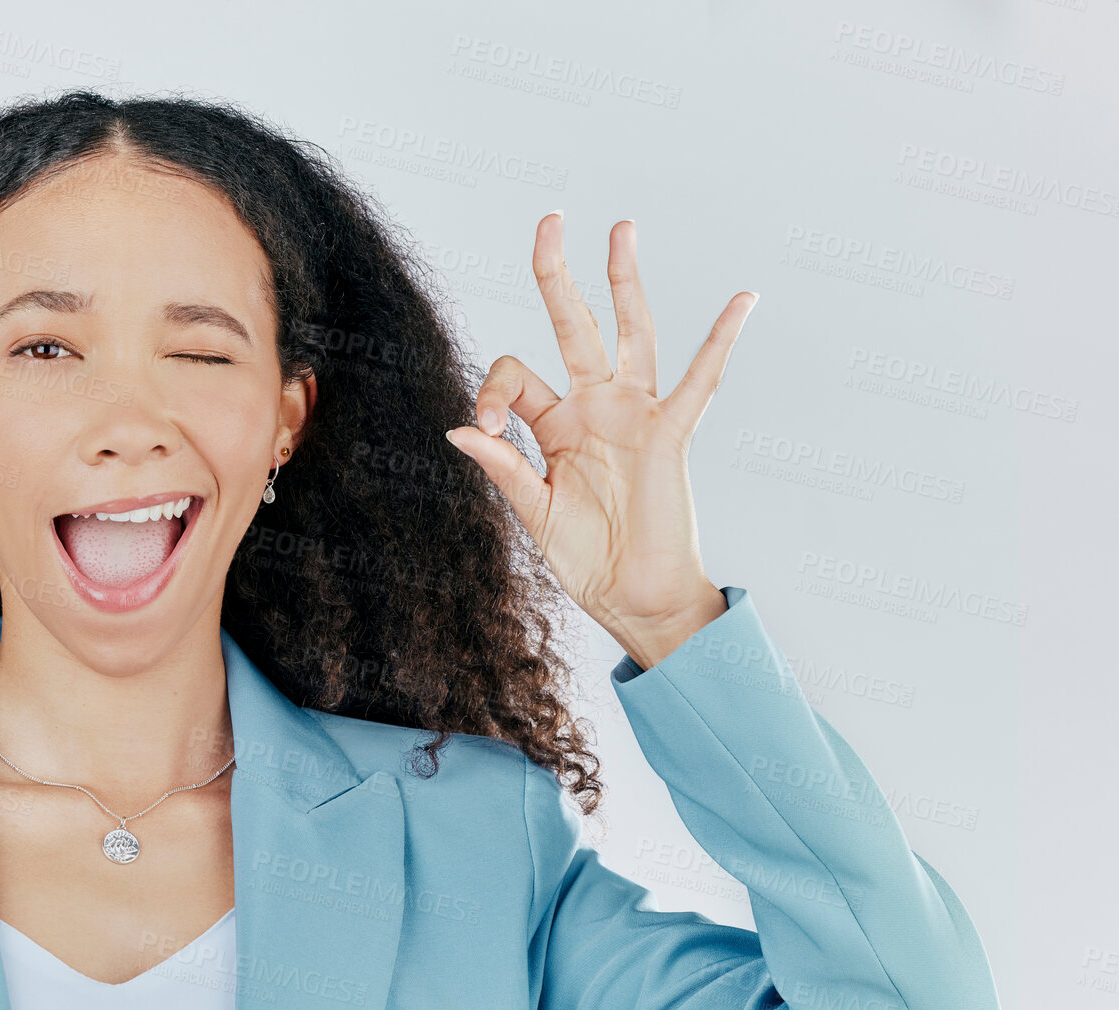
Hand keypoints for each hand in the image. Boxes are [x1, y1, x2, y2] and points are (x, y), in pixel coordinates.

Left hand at [444, 215, 756, 666]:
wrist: (634, 599)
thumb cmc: (586, 559)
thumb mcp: (532, 511)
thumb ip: (501, 466)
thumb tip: (457, 428)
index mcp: (554, 424)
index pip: (514, 374)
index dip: (489, 390)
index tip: (481, 428)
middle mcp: (594, 407)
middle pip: (573, 325)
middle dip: (558, 274)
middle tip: (550, 219)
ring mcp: (633, 416)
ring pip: (630, 333)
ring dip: (624, 281)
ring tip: (621, 228)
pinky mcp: (669, 436)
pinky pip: (699, 383)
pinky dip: (721, 342)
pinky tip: (742, 302)